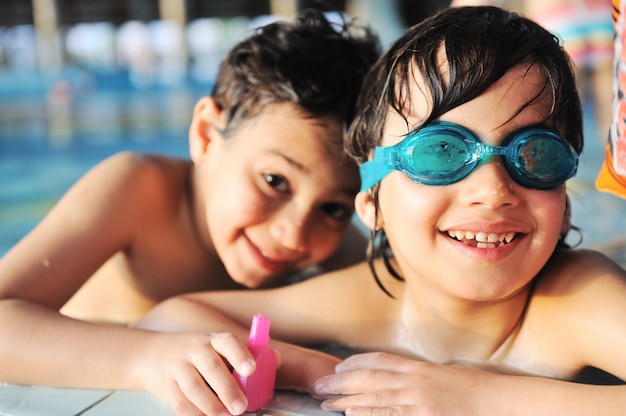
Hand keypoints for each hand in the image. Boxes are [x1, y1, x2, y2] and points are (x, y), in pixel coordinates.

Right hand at [137, 331, 258, 415]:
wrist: (151, 355)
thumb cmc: (197, 353)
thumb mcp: (218, 347)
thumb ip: (247, 354)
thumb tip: (275, 360)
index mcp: (212, 339)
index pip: (227, 341)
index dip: (240, 354)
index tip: (251, 370)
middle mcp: (194, 350)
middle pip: (211, 367)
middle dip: (228, 389)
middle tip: (241, 407)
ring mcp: (178, 367)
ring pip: (194, 388)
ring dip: (211, 406)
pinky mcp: (166, 386)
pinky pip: (180, 403)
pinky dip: (195, 414)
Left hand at [314, 352, 497, 415]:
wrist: (503, 403)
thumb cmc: (477, 391)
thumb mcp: (445, 376)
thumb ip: (419, 377)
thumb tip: (396, 381)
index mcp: (420, 368)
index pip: (380, 361)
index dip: (355, 364)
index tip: (337, 368)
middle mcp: (416, 381)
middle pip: (370, 379)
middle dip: (341, 383)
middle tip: (318, 386)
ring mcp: (420, 401)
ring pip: (376, 399)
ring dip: (347, 401)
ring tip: (326, 404)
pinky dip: (371, 415)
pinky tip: (353, 415)